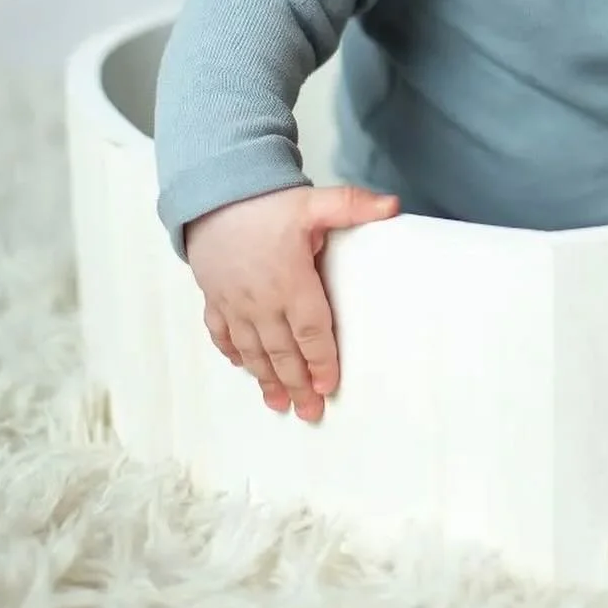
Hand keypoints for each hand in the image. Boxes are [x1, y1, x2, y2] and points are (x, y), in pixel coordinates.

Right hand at [185, 183, 399, 420]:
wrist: (212, 193)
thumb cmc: (266, 202)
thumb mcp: (314, 201)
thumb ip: (353, 205)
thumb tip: (394, 207)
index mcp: (290, 282)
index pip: (311, 330)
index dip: (321, 360)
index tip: (329, 386)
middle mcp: (261, 300)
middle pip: (282, 350)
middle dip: (297, 384)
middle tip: (310, 413)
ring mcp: (234, 303)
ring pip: (252, 350)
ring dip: (266, 379)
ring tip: (279, 404)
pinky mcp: (214, 298)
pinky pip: (222, 334)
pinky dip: (234, 354)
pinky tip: (244, 368)